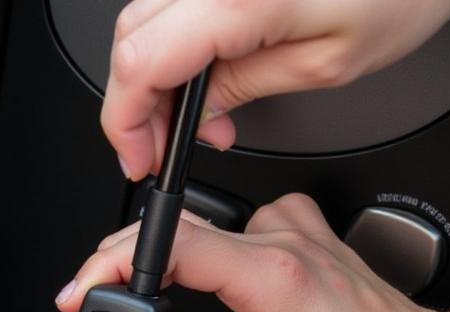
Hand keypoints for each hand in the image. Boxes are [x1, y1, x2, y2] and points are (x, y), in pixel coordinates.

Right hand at [56, 193, 449, 311]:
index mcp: (278, 279)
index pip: (178, 246)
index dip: (117, 263)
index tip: (85, 291)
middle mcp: (283, 242)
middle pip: (177, 229)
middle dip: (119, 263)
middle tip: (89, 302)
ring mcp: (291, 230)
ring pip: (199, 224)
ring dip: (153, 255)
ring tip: (129, 295)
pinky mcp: (295, 231)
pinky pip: (231, 225)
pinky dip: (197, 248)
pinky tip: (189, 273)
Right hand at [104, 0, 449, 179]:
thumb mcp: (322, 64)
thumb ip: (242, 89)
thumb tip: (193, 118)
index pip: (140, 63)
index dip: (127, 123)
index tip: (141, 158)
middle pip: (129, 41)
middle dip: (136, 107)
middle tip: (165, 147)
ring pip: (142, 21)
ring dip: (153, 79)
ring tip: (198, 116)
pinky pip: (171, 5)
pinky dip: (173, 49)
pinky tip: (203, 75)